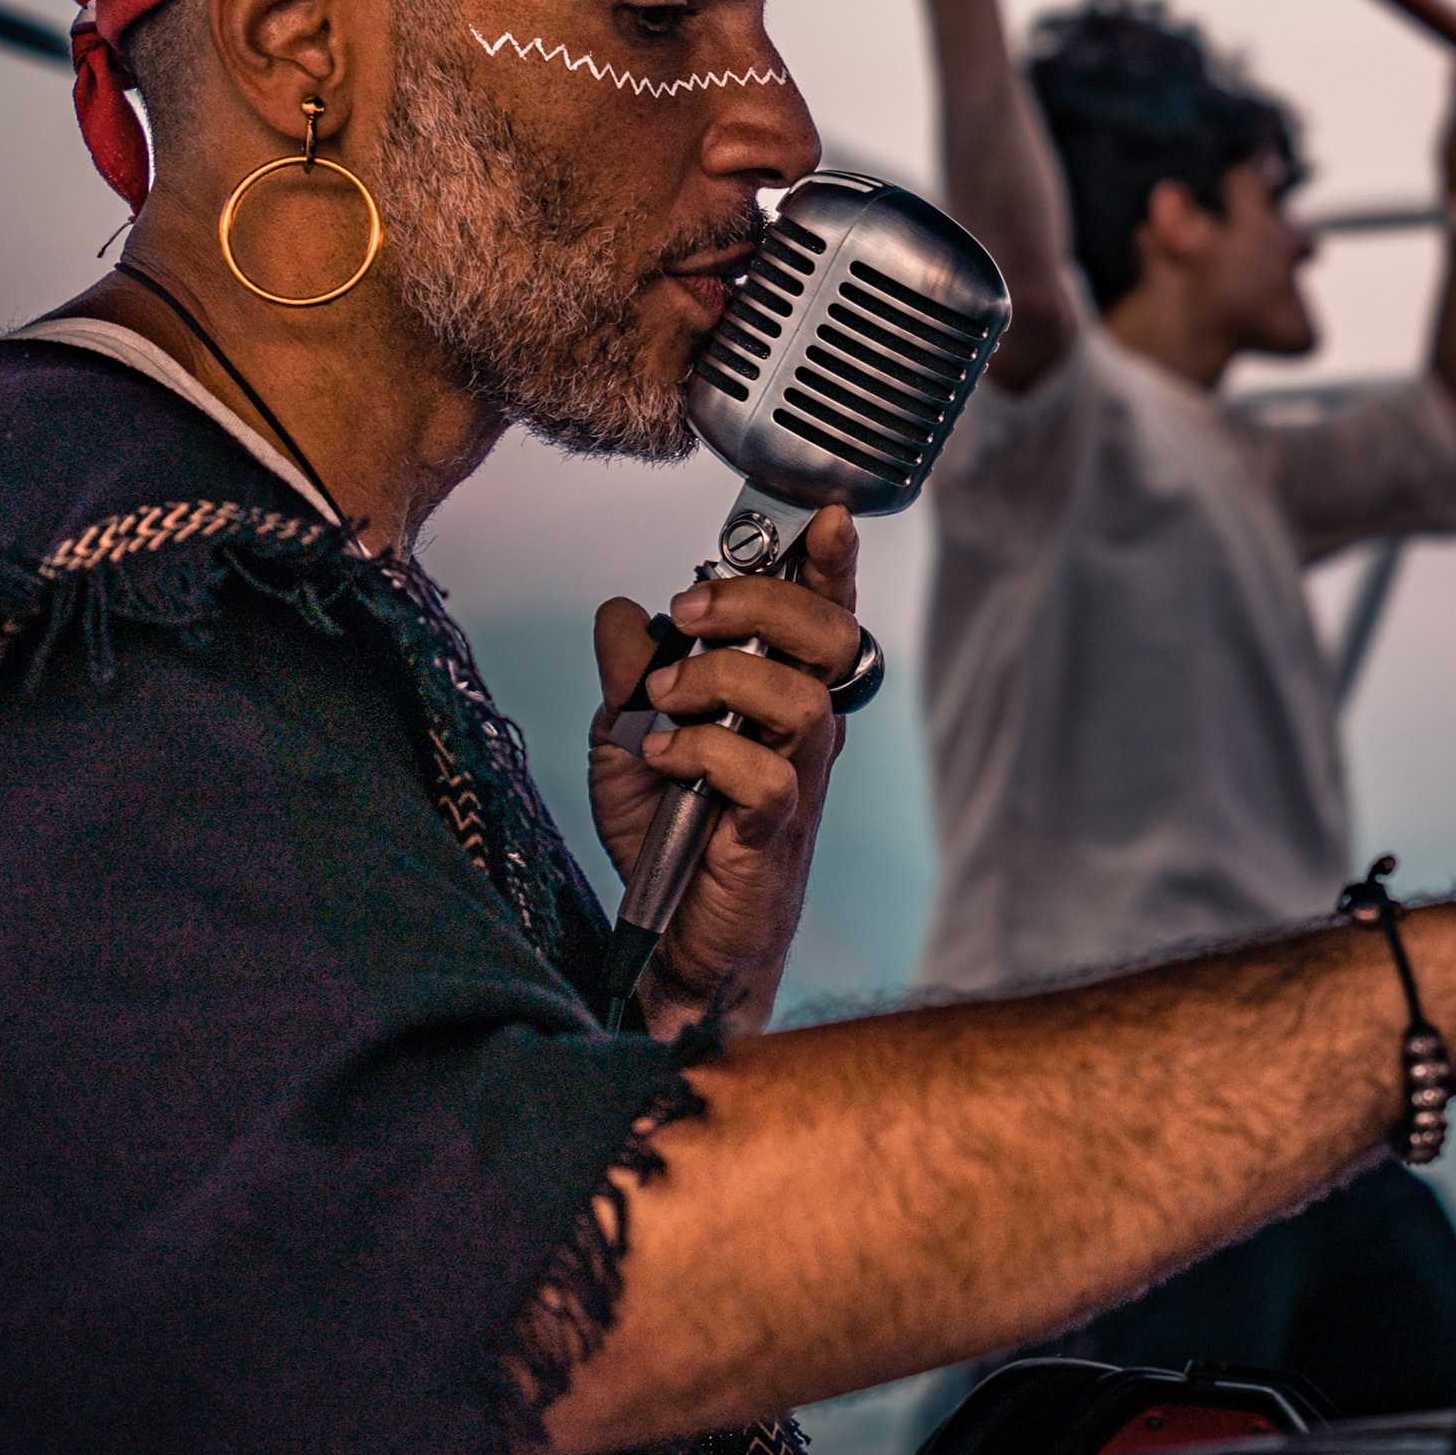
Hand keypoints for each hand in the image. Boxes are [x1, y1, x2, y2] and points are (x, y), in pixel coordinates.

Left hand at [588, 506, 863, 1032]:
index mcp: (777, 696)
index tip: (823, 516)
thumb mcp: (625, 739)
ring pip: (802, 700)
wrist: (673, 937)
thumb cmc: (669, 836)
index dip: (830, 563)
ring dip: (724, 679)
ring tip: (666, 697)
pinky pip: (765, 776)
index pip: (820, 614)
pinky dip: (705, 753)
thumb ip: (628, 674)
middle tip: (691, 609)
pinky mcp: (772, 832)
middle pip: (830, 638)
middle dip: (762, 602)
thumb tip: (624, 611)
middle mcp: (801, 731)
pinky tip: (663, 760)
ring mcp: (795, 781)